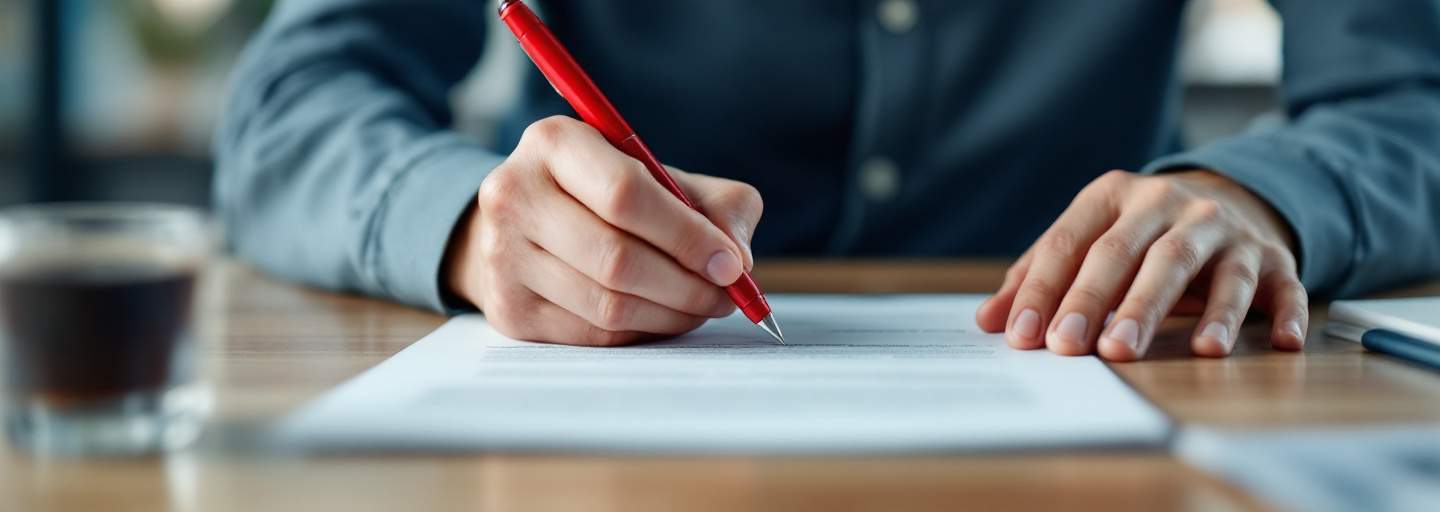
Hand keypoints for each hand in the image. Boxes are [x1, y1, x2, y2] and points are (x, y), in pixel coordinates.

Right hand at [443, 116, 761, 345]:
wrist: (524, 223)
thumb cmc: (605, 194)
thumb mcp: (661, 175)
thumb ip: (716, 204)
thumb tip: (738, 259)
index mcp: (554, 143)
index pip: (625, 194)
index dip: (687, 235)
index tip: (731, 263)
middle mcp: (515, 195)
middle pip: (616, 258)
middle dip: (687, 284)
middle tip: (726, 295)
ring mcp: (502, 256)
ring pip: (607, 305)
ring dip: (670, 313)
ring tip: (702, 305)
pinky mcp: (508, 309)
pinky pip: (592, 334)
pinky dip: (641, 331)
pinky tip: (662, 316)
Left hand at [975, 170, 1307, 360]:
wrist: (1232, 201)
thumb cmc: (1140, 235)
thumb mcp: (1089, 241)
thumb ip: (1037, 277)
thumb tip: (988, 321)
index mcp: (1115, 195)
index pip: (1072, 242)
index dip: (1045, 289)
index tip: (1025, 336)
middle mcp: (1170, 204)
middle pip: (1128, 254)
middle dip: (1098, 303)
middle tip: (1074, 348)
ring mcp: (1224, 229)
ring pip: (1191, 267)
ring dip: (1167, 311)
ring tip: (1142, 353)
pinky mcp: (1272, 257)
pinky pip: (1278, 286)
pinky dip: (1279, 313)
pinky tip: (1274, 342)